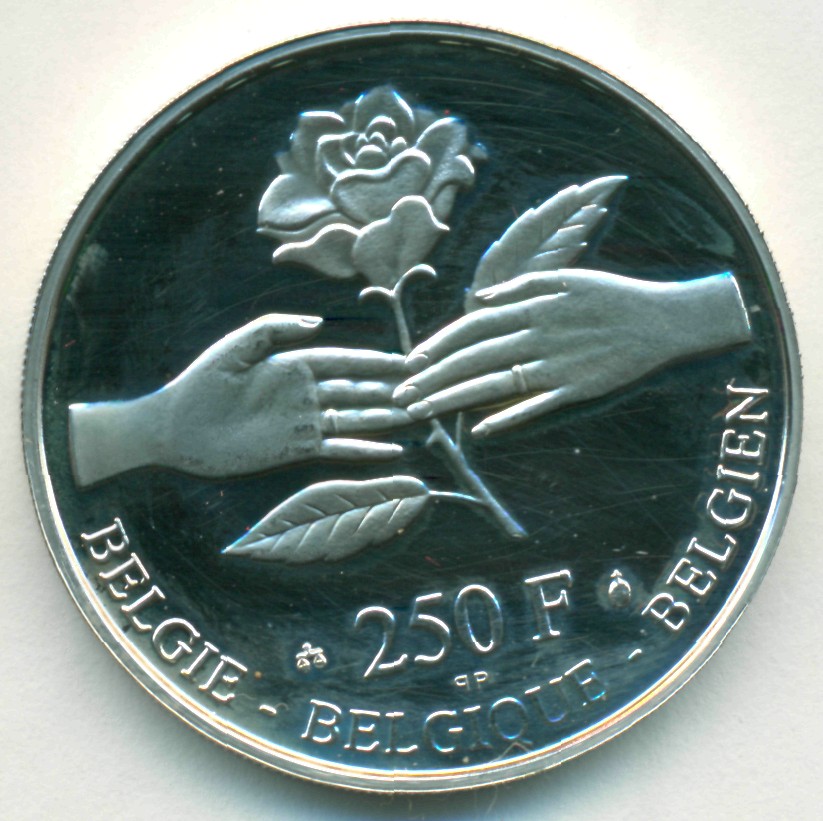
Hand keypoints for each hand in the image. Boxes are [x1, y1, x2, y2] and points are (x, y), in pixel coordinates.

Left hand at [69, 314, 411, 485]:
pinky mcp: (295, 448)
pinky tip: (390, 450)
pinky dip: (364, 450)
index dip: (373, 361)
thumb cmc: (200, 383)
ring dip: (384, 418)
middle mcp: (304, 392)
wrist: (175, 429)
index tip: (404, 361)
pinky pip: (337, 448)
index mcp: (292, 364)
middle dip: (388, 389)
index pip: (342, 361)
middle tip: (422, 390)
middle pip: (355, 390)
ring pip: (353, 418)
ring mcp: (302, 421)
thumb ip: (274, 328)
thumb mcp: (235, 348)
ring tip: (415, 416)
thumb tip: (319, 324)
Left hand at [393, 270, 749, 435]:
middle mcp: (537, 336)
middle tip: (401, 396)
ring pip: (494, 383)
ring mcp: (555, 365)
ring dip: (454, 398)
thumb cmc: (611, 295)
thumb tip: (479, 301)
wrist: (661, 320)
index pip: (472, 326)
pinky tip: (479, 430)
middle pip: (473, 357)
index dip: (438, 344)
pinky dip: (507, 417)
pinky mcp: (576, 389)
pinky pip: (535, 406)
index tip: (410, 362)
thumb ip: (519, 287)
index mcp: (531, 307)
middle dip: (432, 377)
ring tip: (423, 412)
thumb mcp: (565, 276)